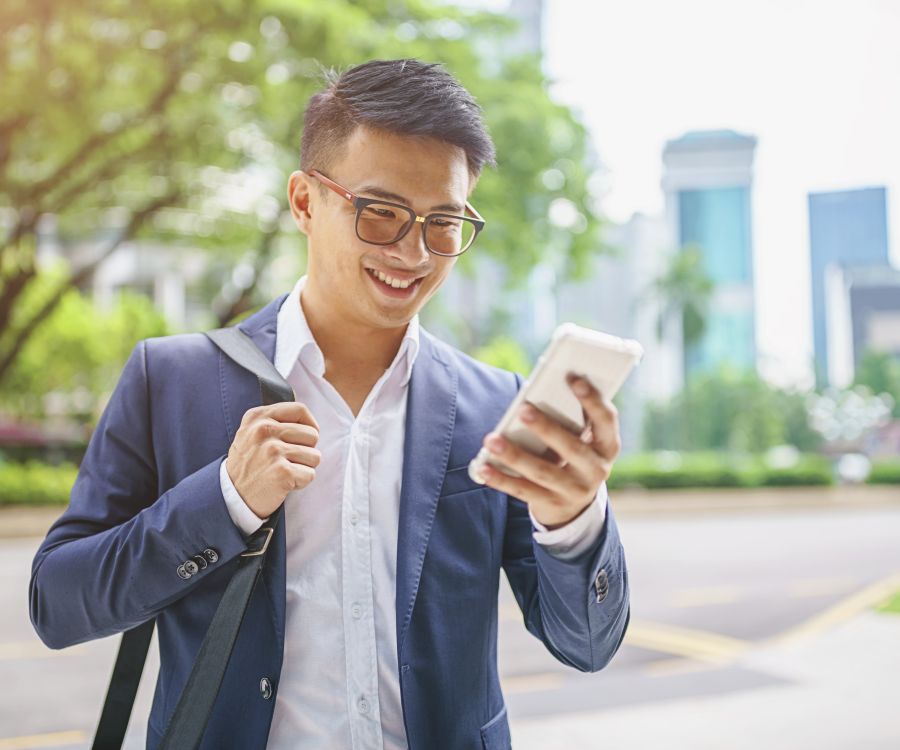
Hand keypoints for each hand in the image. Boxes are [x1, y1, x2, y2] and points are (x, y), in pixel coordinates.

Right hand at [225, 402, 321, 518]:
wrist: (231, 496)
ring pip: (315, 456)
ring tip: (284, 471)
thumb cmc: (248, 464)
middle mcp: (264, 430)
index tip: (304, 438)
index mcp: (257, 417)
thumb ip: (275, 421)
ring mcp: (273, 451)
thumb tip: (309, 422)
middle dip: (307, 450)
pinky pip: (310, 474)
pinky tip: (284, 483)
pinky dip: (301, 482)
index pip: (299, 410)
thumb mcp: (251, 432)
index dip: (309, 424)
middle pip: (312, 434)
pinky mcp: (282, 472)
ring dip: (304, 467)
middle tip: (287, 460)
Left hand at [477, 374, 619, 528]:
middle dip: (546, 428)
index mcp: (607, 446)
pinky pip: (523, 490)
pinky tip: (483, 467)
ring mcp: (574, 490)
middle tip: (523, 410)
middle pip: (572, 447)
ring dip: (515, 455)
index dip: (592, 400)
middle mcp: (596, 470)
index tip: (574, 378)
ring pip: (542, 472)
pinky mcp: (551, 504)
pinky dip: (500, 478)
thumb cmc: (573, 455)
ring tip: (491, 440)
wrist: (575, 506)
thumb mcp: (581, 440)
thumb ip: (568, 420)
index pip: (606, 420)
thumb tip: (535, 397)